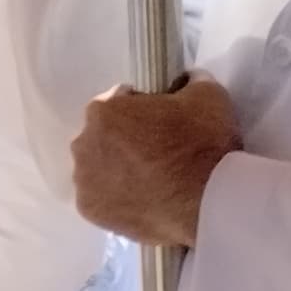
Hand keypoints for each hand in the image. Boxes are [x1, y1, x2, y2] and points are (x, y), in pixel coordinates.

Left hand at [72, 75, 238, 247]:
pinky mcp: (89, 210)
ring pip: (98, 168)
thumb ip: (189, 82)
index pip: (117, 101)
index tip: (160, 120)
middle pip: (103, 136)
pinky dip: (116, 197)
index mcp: (102, 112)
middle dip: (125, 140)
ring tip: (152, 180)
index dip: (140, 108)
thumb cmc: (202, 143)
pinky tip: (142, 199)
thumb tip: (186, 80)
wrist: (207, 201)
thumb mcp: (207, 96)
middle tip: (159, 153)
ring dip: (117, 169)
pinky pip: (100, 198)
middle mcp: (83, 144)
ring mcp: (83, 181)